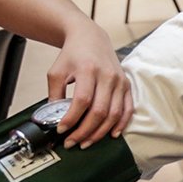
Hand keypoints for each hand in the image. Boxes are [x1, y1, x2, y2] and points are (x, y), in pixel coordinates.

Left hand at [48, 20, 132, 147]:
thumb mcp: (56, 71)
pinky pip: (127, 109)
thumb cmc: (72, 55)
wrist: (90, 39)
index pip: (82, 100)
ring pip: (113, 114)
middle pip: (99, 111)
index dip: (72, 118)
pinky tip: (112, 134)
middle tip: (72, 142)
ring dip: (100, 132)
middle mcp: (107, 76)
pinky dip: (121, 123)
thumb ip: (55, 94)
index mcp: (88, 70)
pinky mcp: (126, 85)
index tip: (61, 130)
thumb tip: (55, 117)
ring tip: (87, 142)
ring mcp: (119, 81)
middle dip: (85, 131)